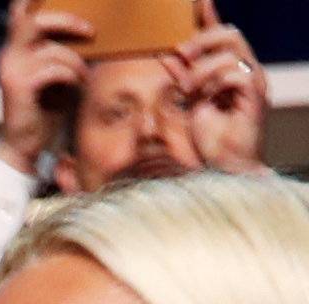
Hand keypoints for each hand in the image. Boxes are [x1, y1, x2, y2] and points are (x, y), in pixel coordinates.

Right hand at [0, 3, 93, 173]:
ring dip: (76, 63)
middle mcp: (8, 55)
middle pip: (34, 19)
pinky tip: (75, 86)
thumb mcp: (53, 73)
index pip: (20, 13)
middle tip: (89, 32)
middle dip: (66, 21)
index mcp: (14, 49)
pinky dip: (71, 77)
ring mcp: (11, 70)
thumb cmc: (44, 109)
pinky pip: (54, 70)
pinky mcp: (19, 87)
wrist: (25, 145)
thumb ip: (58, 50)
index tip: (65, 2)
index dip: (34, 2)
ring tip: (83, 76)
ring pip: (52, 50)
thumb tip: (85, 27)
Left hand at [168, 0, 267, 174]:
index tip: (198, 1)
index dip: (210, 17)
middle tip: (179, 55)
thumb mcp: (189, 103)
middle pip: (230, 34)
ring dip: (201, 67)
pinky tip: (203, 98)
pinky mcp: (255, 96)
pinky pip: (236, 73)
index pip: (222, 36)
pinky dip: (214, 82)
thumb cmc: (210, 140)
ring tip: (187, 88)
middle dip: (201, 40)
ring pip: (230, 52)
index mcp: (230, 71)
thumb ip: (182, 77)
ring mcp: (252, 82)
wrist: (224, 168)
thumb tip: (167, 55)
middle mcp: (245, 72)